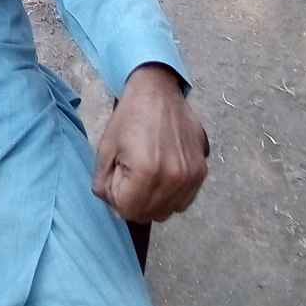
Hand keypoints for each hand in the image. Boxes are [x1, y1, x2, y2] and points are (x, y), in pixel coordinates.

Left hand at [92, 64, 208, 223]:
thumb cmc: (129, 116)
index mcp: (146, 172)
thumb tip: (112, 206)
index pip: (127, 210)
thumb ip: (104, 182)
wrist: (158, 91)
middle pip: (148, 214)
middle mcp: (173, 179)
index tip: (117, 176)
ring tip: (147, 173)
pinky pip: (184, 201)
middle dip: (134, 201)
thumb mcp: (106, 147)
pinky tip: (162, 173)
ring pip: (167, 211)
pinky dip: (171, 195)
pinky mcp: (202, 172)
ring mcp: (190, 177)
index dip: (117, 197)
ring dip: (153, 201)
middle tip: (130, 175)